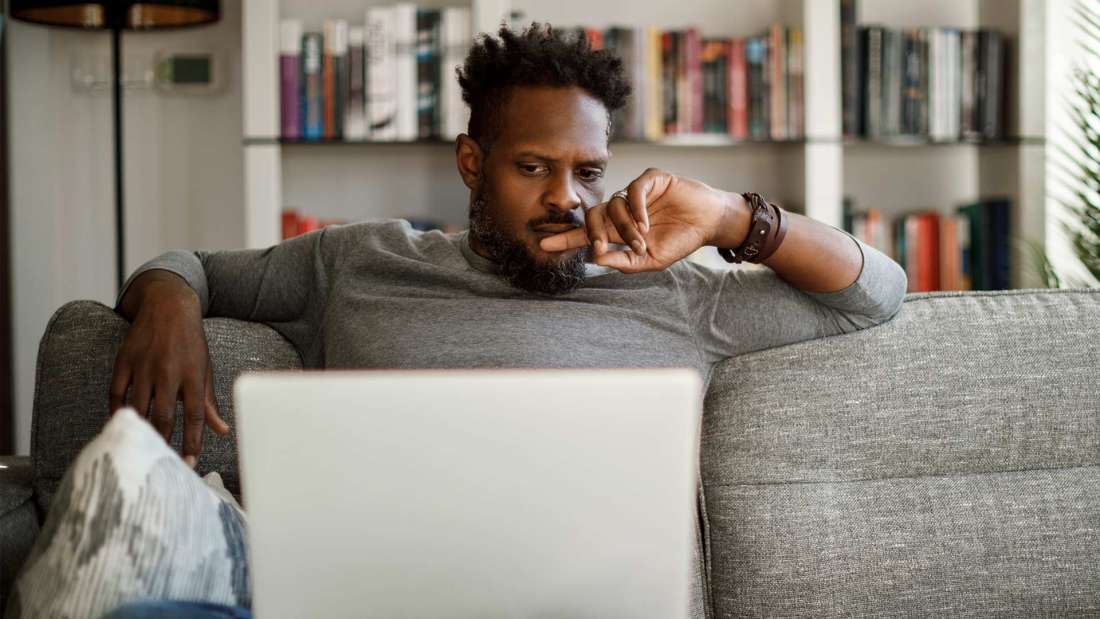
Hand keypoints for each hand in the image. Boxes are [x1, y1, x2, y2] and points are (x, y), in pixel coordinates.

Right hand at [109, 274, 228, 466]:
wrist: (168, 306)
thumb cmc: (190, 343)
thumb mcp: (205, 369)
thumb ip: (209, 403)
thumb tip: (222, 431)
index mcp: (193, 375)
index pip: (194, 417)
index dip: (193, 442)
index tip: (190, 463)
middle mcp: (169, 371)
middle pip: (164, 416)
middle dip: (164, 442)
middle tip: (163, 461)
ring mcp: (144, 365)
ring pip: (139, 407)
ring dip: (141, 430)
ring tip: (143, 449)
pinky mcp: (124, 360)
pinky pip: (116, 393)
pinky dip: (118, 412)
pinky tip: (122, 425)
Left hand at [539, 168, 743, 271]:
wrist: (708, 223)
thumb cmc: (680, 241)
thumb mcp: (651, 260)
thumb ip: (624, 262)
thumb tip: (595, 258)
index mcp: (618, 229)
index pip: (586, 233)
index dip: (566, 238)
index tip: (543, 244)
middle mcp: (622, 209)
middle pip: (593, 216)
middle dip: (592, 233)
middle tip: (599, 246)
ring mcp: (634, 193)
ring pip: (614, 206)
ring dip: (626, 228)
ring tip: (642, 240)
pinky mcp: (650, 180)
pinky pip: (632, 191)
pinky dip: (636, 208)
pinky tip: (646, 223)